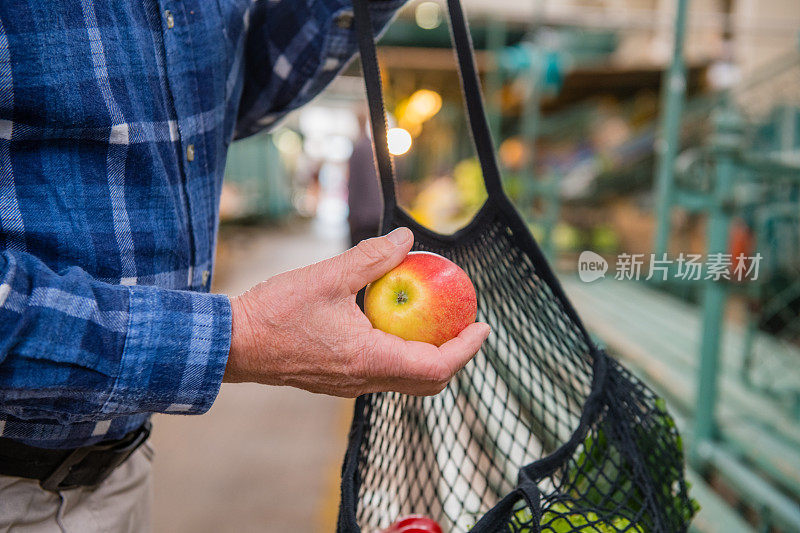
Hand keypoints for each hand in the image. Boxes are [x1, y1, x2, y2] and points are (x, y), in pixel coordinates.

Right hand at [224, 227, 489, 396]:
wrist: (234, 343)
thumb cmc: (275, 312)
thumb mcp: (328, 276)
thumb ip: (371, 257)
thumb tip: (406, 239)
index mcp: (367, 359)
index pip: (435, 365)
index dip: (466, 349)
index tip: (482, 326)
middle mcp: (363, 381)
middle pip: (427, 381)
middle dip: (455, 357)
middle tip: (466, 326)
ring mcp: (350, 386)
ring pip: (406, 380)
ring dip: (430, 356)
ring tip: (437, 323)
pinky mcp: (339, 381)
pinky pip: (384, 374)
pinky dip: (404, 355)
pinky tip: (396, 325)